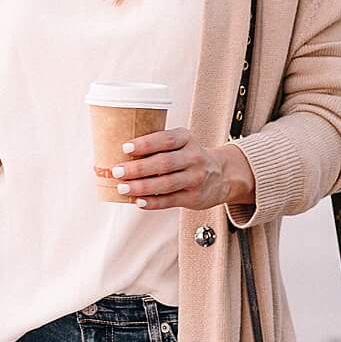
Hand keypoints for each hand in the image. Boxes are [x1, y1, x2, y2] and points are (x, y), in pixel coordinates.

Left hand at [108, 126, 254, 214]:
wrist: (222, 175)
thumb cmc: (190, 157)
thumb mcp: (181, 143)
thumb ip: (158, 146)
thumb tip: (120, 154)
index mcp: (187, 139)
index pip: (166, 139)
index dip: (146, 144)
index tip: (126, 147)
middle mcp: (193, 158)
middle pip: (164, 163)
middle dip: (138, 168)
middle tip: (118, 171)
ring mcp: (195, 178)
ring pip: (166, 183)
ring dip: (142, 186)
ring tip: (123, 187)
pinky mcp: (194, 197)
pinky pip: (170, 200)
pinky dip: (153, 202)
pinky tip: (139, 201)